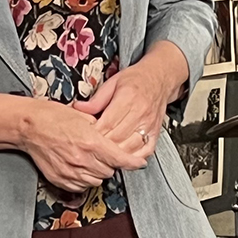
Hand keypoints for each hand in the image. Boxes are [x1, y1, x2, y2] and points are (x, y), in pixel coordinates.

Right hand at [19, 99, 143, 192]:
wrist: (30, 126)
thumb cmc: (53, 117)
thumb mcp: (84, 117)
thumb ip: (101, 130)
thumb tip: (113, 138)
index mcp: (91, 142)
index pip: (120, 159)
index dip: (133, 163)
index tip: (139, 164)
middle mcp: (82, 159)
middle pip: (109, 171)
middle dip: (111, 164)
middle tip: (105, 155)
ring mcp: (70, 171)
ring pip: (97, 180)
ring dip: (98, 172)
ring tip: (91, 160)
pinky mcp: (61, 179)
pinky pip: (81, 186)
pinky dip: (84, 179)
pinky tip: (81, 167)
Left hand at [81, 44, 187, 170]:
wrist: (159, 78)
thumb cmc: (135, 80)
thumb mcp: (113, 83)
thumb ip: (96, 99)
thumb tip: (78, 108)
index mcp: (128, 97)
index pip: (107, 123)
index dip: (94, 134)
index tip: (84, 137)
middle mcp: (141, 112)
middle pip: (117, 138)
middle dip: (102, 146)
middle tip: (90, 149)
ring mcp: (149, 125)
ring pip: (130, 147)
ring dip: (116, 155)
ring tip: (104, 156)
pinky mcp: (155, 133)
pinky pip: (144, 151)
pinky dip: (133, 158)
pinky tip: (123, 158)